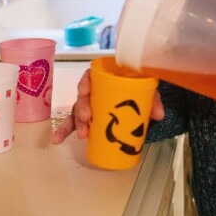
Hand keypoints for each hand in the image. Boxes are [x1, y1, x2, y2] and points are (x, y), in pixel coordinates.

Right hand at [51, 70, 165, 144]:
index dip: (85, 83)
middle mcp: (94, 91)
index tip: (85, 91)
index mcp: (104, 79)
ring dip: (75, 123)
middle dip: (82, 108)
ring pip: (77, 112)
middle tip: (88, 118)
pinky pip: (74, 124)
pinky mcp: (89, 119)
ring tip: (81, 134)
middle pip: (83, 97)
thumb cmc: (137, 88)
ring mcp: (89, 105)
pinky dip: (65, 131)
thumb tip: (158, 114)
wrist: (138, 98)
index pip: (89, 76)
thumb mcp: (146, 90)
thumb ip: (152, 99)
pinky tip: (57, 140)